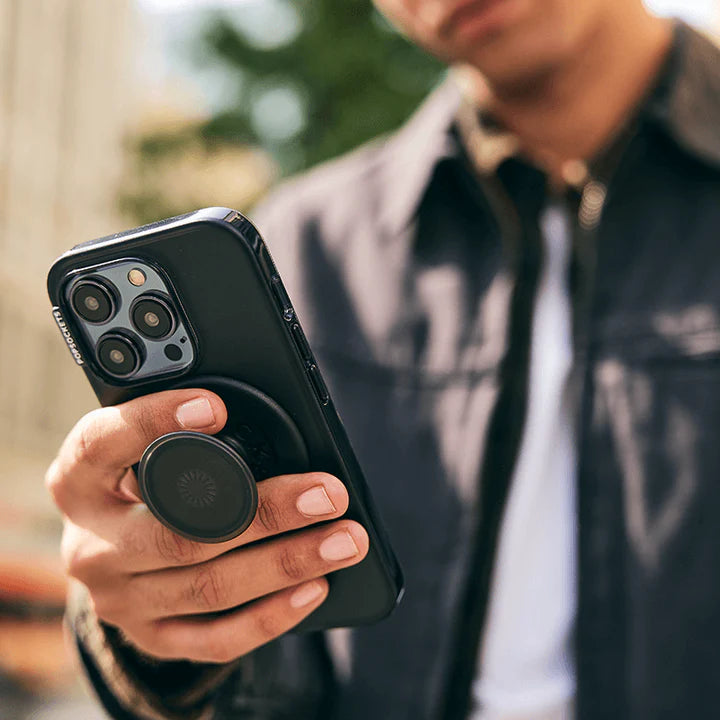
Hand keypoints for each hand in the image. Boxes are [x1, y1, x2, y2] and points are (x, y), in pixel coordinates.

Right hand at [46, 389, 367, 662]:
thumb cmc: (143, 483)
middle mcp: (91, 543)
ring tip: (345, 540)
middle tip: (328, 494)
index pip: (106, 443)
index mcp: (81, 479)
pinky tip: (314, 588)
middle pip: (181, 533)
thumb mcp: (143, 450)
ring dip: (288, 563)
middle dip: (267, 513)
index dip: (156, 422)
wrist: (112, 554)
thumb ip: (183, 434)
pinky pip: (214, 639)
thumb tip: (270, 419)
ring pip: (210, 587)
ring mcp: (119, 598)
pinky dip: (270, 616)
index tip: (216, 407)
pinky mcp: (149, 637)